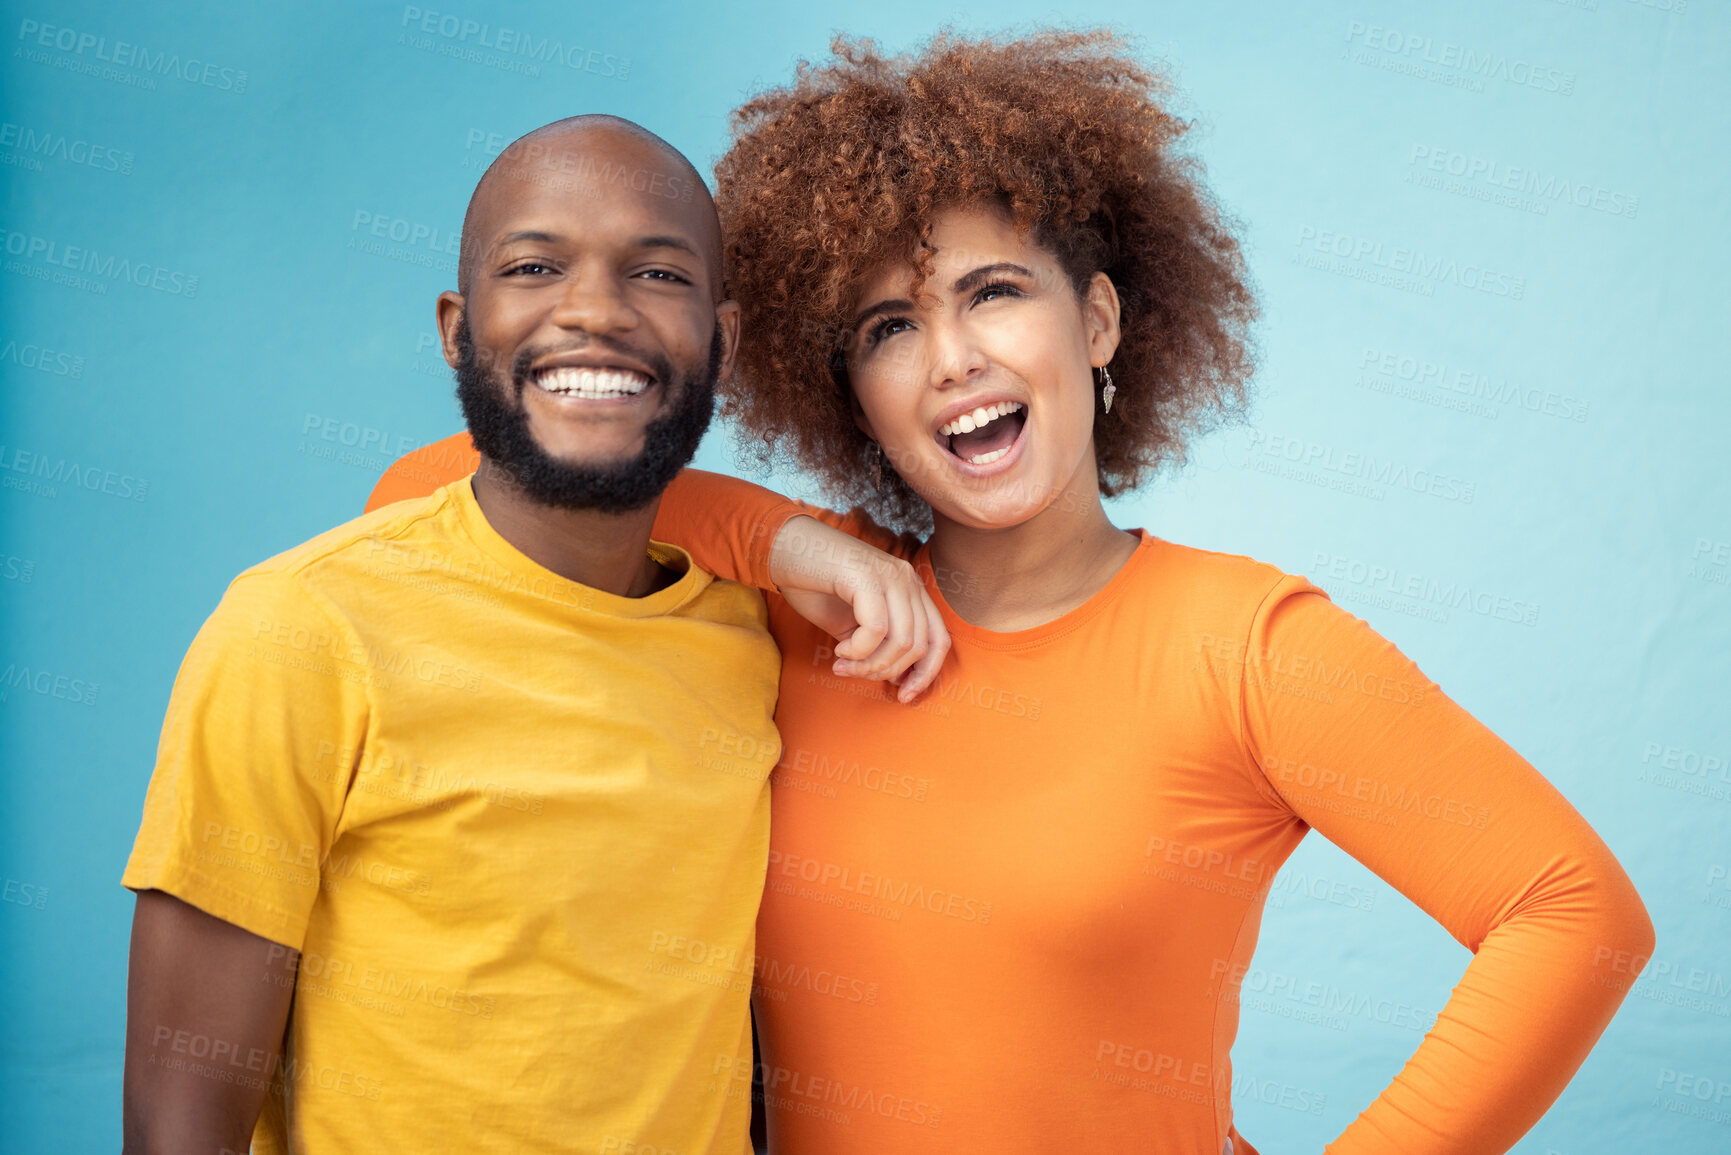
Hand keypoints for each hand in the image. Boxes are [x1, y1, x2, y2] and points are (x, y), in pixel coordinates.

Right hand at [767, 516, 949, 701]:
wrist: (784, 549)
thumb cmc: (815, 586)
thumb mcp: (852, 624)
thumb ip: (876, 647)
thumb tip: (895, 678)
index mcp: (910, 590)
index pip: (939, 639)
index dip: (926, 674)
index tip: (903, 695)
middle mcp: (907, 580)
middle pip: (920, 646)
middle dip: (885, 671)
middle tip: (851, 673)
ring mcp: (890, 575)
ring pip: (902, 641)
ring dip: (870, 664)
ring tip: (843, 664)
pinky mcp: (868, 575)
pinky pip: (876, 629)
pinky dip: (858, 650)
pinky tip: (839, 649)